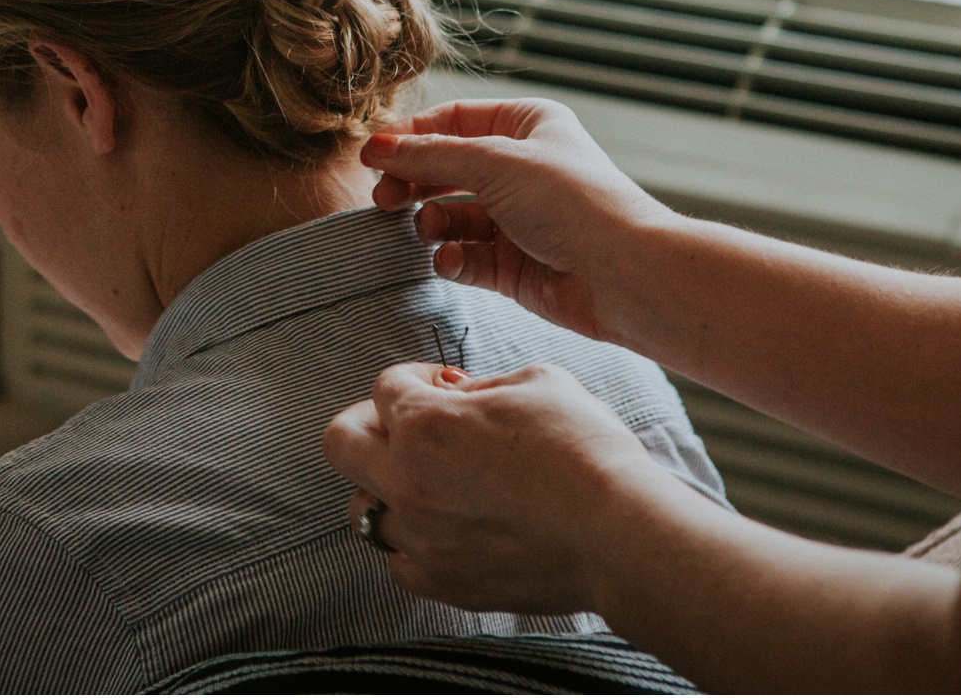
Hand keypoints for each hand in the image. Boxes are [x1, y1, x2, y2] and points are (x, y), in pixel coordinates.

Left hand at [324, 362, 658, 614]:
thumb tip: (458, 395)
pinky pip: (398, 562)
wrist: (619, 535)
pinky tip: (445, 528)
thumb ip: (483, 385)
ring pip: (364, 508)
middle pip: (341, 442)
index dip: (417, 378)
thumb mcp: (539, 383)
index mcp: (425, 424)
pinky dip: (412, 542)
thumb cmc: (586, 451)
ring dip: (389, 486)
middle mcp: (407, 481)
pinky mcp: (444, 582)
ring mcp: (421, 538)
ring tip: (431, 481)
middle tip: (408, 425)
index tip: (446, 385)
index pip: (385, 386)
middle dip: (369, 422)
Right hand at [362, 99, 674, 343]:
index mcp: (528, 125)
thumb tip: (375, 147)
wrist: (622, 272)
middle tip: (385, 199)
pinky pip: (468, 257)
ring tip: (431, 229)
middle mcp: (524, 169)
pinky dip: (454, 258)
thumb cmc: (573, 202)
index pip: (455, 121)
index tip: (371, 156)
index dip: (412, 136)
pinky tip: (451, 260)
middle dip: (415, 183)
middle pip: (448, 169)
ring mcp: (519, 219)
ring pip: (454, 216)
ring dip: (435, 223)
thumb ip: (428, 155)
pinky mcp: (516, 266)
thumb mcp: (493, 162)